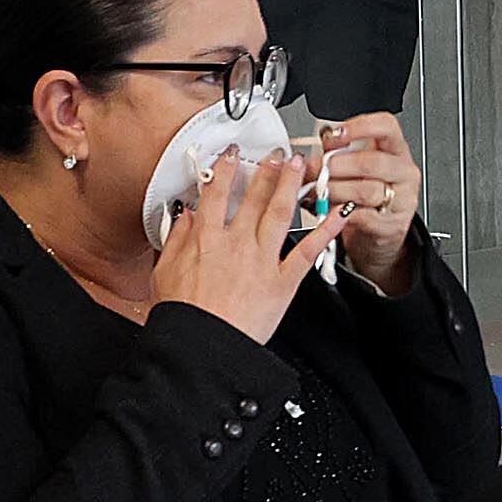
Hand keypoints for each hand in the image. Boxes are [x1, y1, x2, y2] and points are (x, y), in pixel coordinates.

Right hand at [149, 149, 332, 346]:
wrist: (203, 348)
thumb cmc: (183, 318)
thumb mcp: (164, 273)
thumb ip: (175, 240)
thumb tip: (184, 217)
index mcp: (206, 239)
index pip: (216, 194)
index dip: (225, 170)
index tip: (232, 156)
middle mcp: (237, 243)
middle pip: (254, 198)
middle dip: (266, 171)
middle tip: (276, 154)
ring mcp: (262, 260)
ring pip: (280, 213)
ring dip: (291, 185)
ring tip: (300, 166)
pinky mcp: (283, 282)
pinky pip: (308, 252)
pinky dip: (325, 231)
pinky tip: (337, 214)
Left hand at [314, 113, 422, 289]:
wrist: (379, 227)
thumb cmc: (366, 190)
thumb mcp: (356, 166)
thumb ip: (337, 154)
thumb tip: (310, 154)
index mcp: (396, 149)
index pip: (386, 127)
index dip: (360, 127)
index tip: (334, 134)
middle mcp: (403, 171)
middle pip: (372, 162)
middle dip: (337, 165)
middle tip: (316, 170)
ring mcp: (402, 199)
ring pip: (366, 191)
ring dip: (335, 190)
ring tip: (318, 191)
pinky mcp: (393, 224)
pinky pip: (364, 217)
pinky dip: (341, 213)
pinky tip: (329, 209)